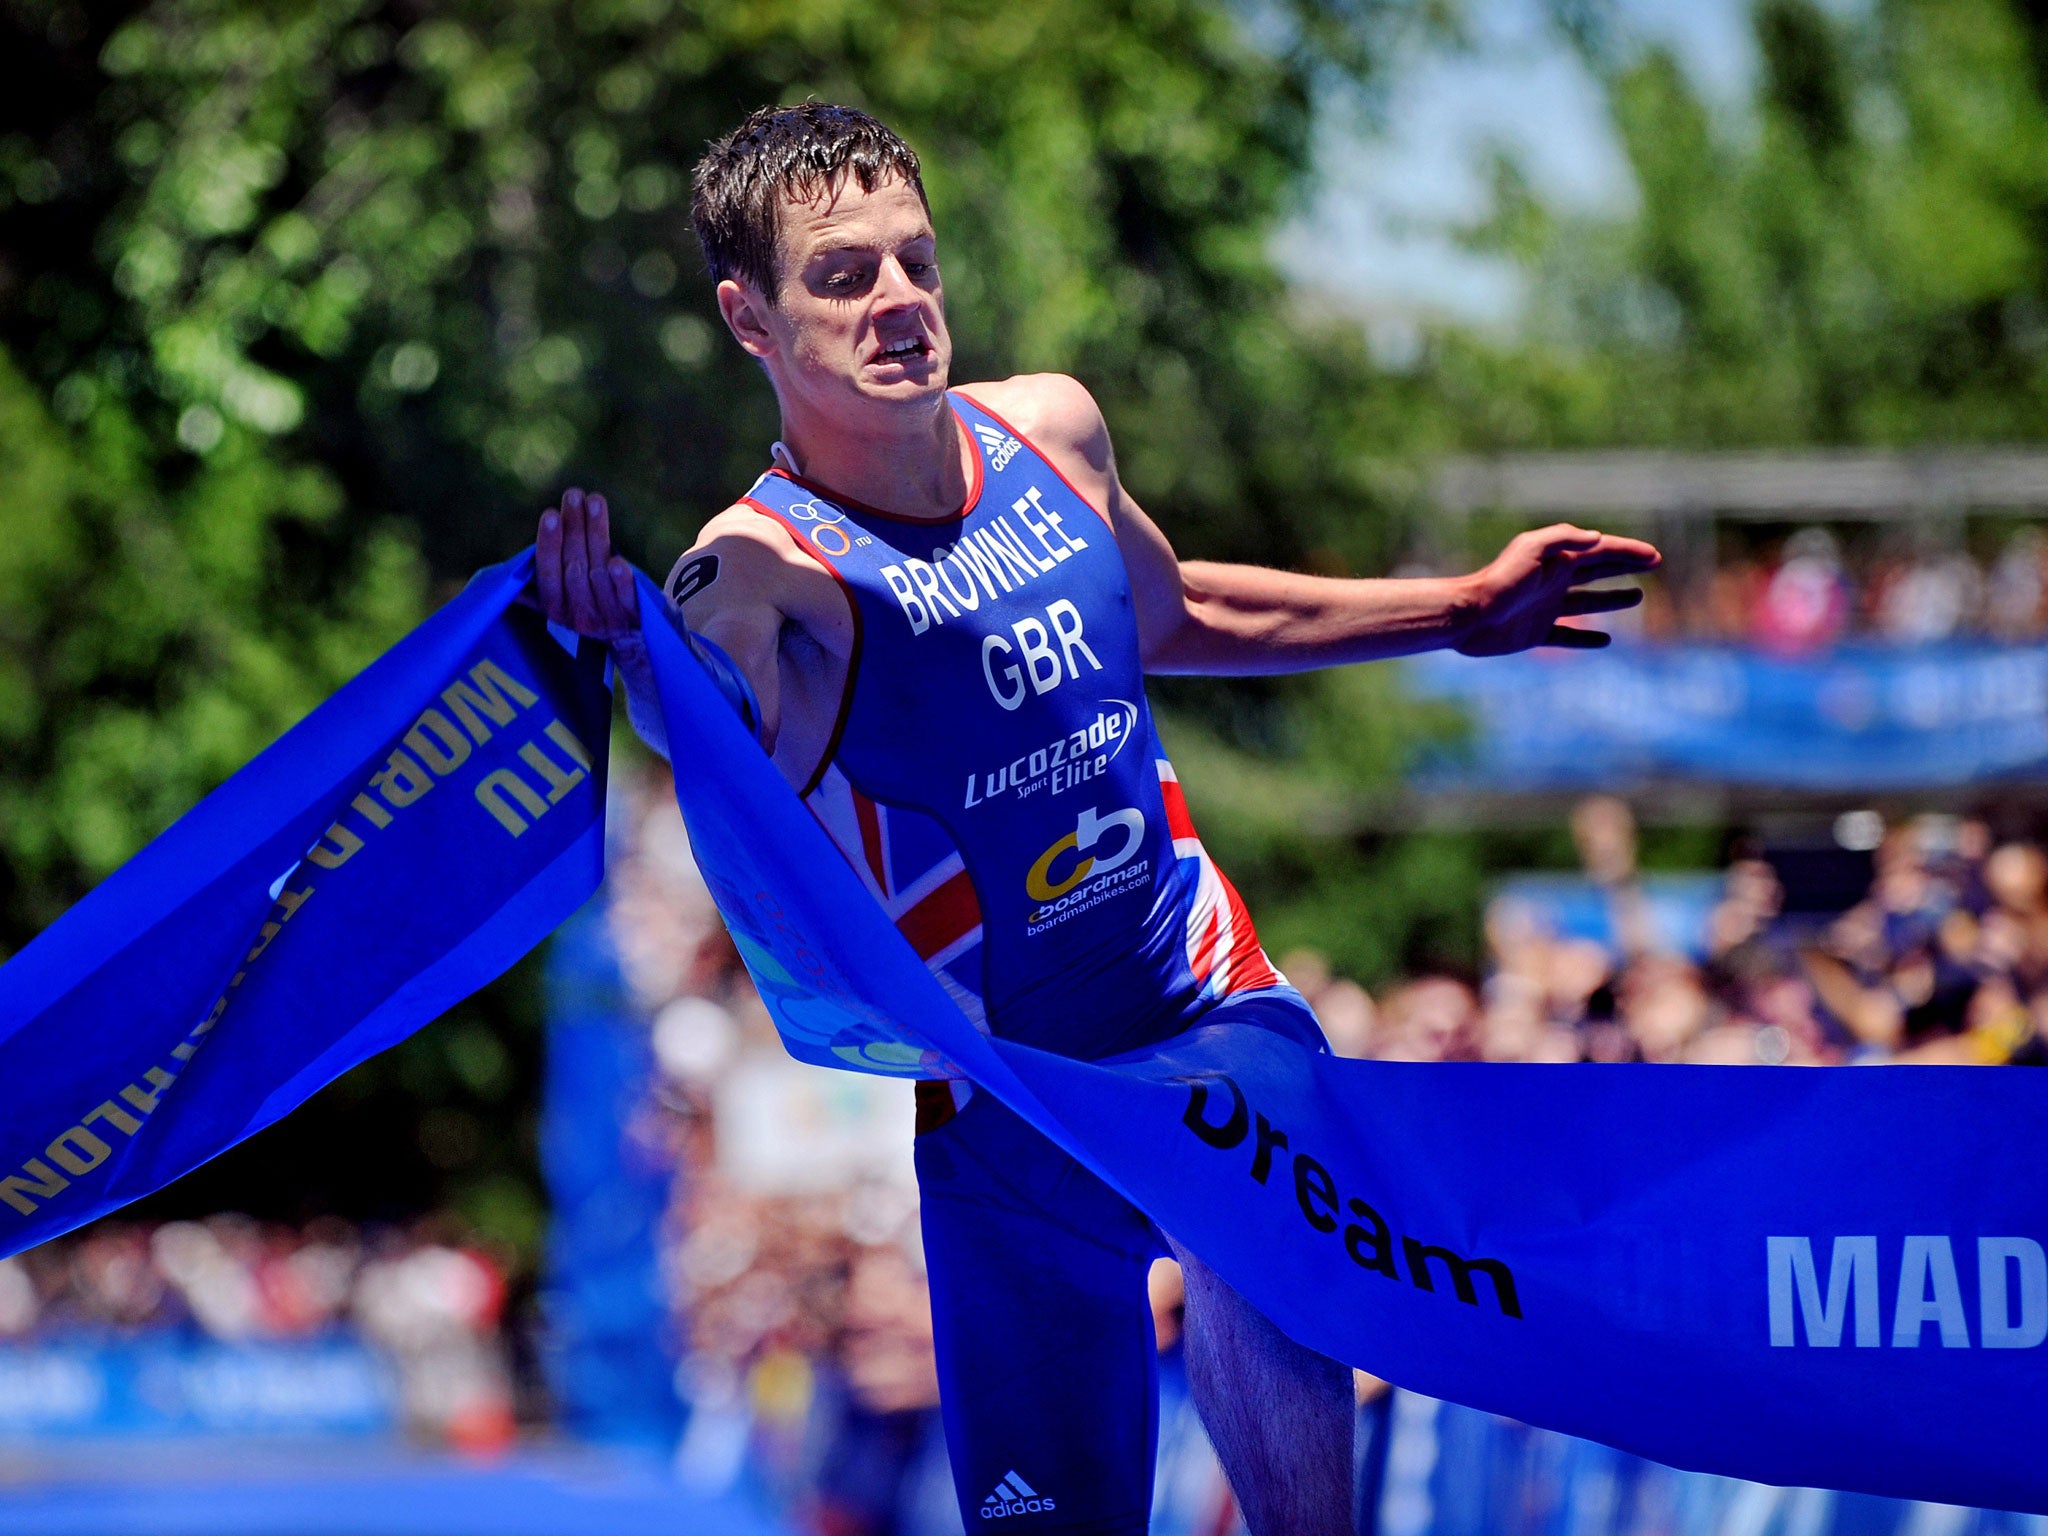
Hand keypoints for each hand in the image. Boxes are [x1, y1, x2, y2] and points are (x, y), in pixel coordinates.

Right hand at [536, 486, 639, 643]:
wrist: (630, 637)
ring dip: (596, 534)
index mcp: (555, 608)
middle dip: (574, 528)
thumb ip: (538, 590)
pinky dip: (622, 579)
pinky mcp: (632, 615)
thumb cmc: (588, 607)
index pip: (547, 574)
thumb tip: (510, 579)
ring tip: (594, 501)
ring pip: (598, 571)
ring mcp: (606, 617)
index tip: (550, 514)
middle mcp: (578, 614)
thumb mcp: (561, 603)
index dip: (548, 545)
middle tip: (573, 494)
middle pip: (574, 566)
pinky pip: (626, 596)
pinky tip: (619, 559)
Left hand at [1455, 524, 1660, 655]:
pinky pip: (1568, 635)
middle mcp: (1555, 581)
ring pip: (1588, 602)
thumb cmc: (1499, 580)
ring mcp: (1547, 608)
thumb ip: (1564, 539)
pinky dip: (1586, 637)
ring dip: (1613, 599)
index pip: (1601, 552)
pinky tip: (1605, 640)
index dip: (1628, 552)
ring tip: (1637, 597)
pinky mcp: (1537, 632)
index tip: (1654, 556)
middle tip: (1653, 564)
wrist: (1470, 615)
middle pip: (1598, 571)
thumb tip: (1597, 538)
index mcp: (1557, 560)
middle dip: (1626, 566)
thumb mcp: (1531, 549)